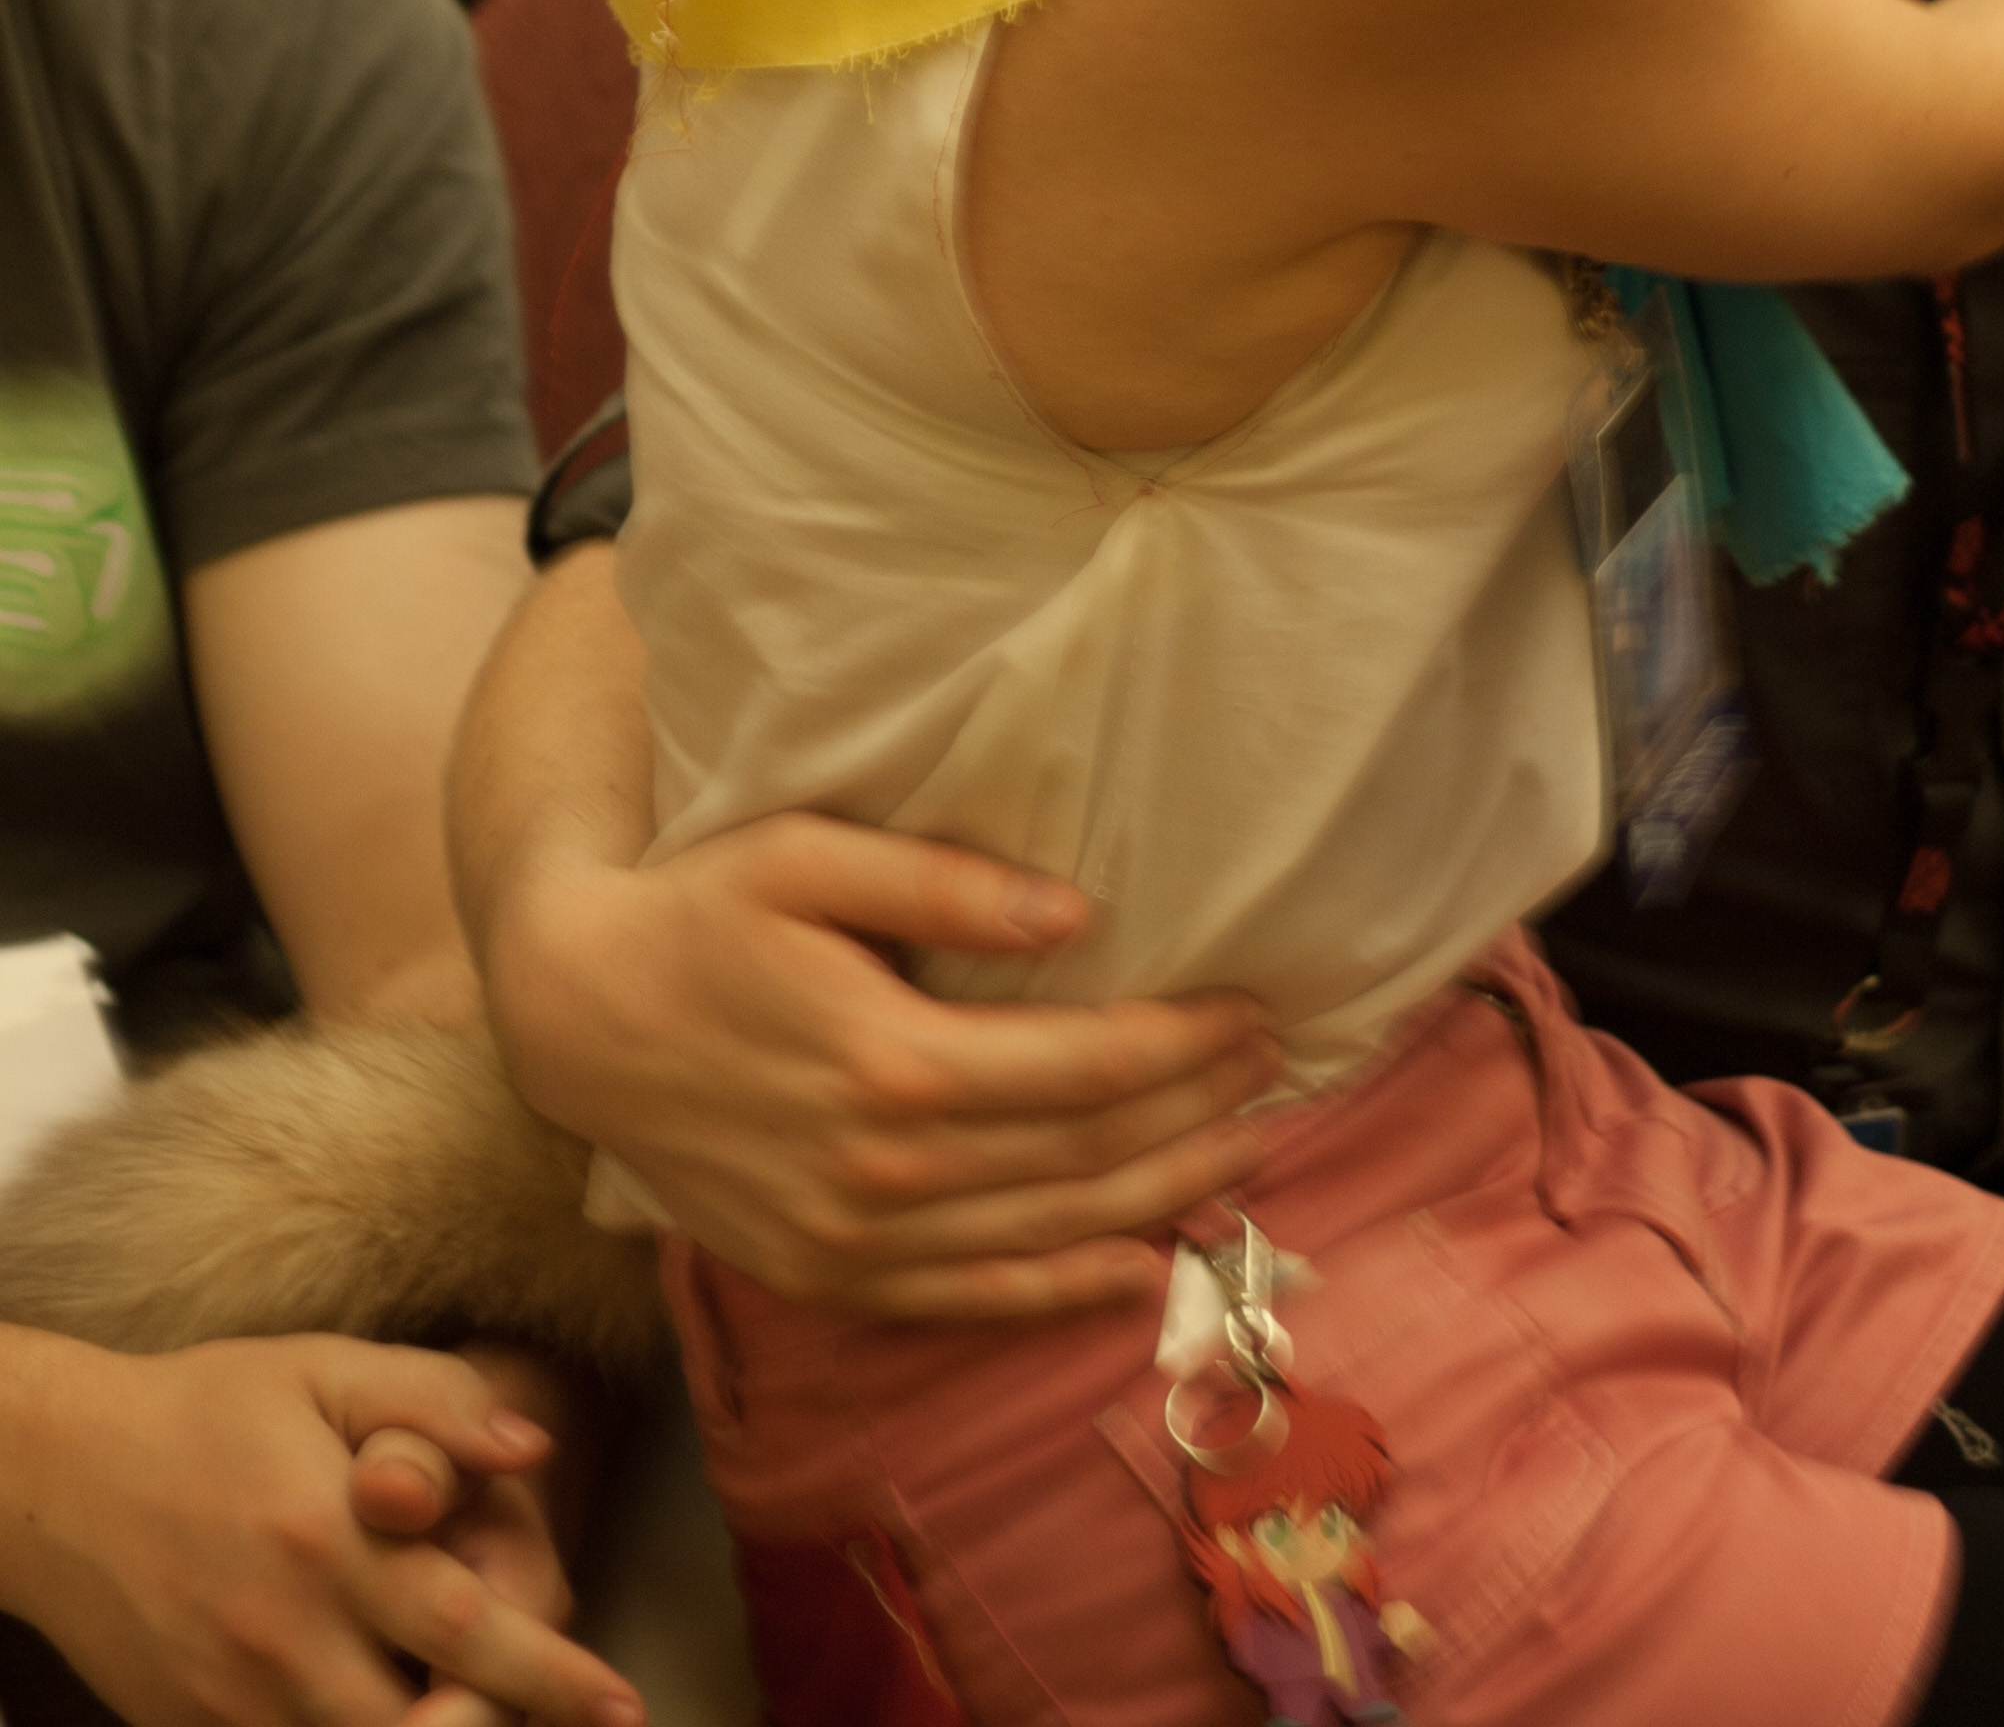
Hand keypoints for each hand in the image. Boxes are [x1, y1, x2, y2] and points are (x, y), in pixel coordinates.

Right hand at [0, 1333, 638, 1726]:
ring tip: (486, 1715)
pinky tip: (394, 1712)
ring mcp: (236, 1700)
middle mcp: (287, 1636)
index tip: (623, 1702)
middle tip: (584, 1721)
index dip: (554, 1676)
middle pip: (424, 1725)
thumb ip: (436, 1401)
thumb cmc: (210, 1409)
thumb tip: (534, 1448)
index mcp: (332, 1540)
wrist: (61, 1479)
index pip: (469, 1628)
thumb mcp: (325, 1368)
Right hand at [483, 812, 1281, 1323]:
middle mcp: (884, 1172)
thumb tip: (1076, 914)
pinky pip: (965, 1300)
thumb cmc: (699, 913)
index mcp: (894, 1063)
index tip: (1253, 1013)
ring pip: (1042, 1234)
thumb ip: (944, 886)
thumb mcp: (807, 856)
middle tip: (1274, 1076)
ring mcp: (852, 1239)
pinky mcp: (823, 1275)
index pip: (1083, 1066)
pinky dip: (1057, 1293)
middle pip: (1082, 1154)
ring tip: (1241, 1159)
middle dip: (1192, 1115)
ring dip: (1154, 1200)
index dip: (1182, 1045)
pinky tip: (1132, 1274)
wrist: (575, 1017)